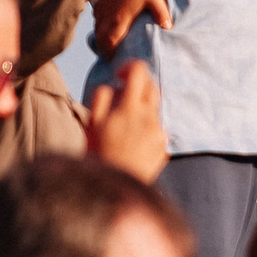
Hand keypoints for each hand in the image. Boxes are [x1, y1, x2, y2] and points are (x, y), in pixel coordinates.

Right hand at [84, 60, 167, 182]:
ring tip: (124, 126)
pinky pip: (159, 129)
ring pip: (156, 109)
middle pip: (153, 87)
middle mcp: (150, 118)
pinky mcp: (164, 147)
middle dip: (139, 87)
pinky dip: (148, 129)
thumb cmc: (98, 155)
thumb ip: (103, 98)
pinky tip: (133, 142)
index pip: (140, 71)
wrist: (115, 189)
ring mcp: (159, 132)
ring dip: (142, 109)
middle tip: (123, 98)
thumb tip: (116, 86)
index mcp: (130, 108)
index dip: (131, 67)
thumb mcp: (92, 123)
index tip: (121, 76)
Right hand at [92, 0, 170, 56]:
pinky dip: (98, 22)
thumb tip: (169, 27)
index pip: (111, 42)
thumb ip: (161, 13)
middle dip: (102, 47)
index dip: (109, 53)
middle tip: (106, 54)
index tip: (111, 59)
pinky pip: (95, 14)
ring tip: (104, 41)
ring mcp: (101, 7)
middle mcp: (107, 16)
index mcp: (120, 20)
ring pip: (96, 27)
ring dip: (100, 35)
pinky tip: (103, 21)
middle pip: (100, 37)